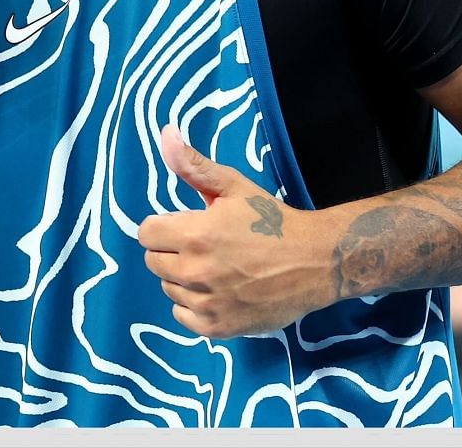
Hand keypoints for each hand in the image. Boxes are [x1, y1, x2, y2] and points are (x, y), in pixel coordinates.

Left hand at [135, 129, 336, 338]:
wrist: (315, 262)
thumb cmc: (272, 221)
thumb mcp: (234, 186)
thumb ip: (193, 165)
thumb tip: (165, 133)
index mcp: (195, 235)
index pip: (146, 234)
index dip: (164, 227)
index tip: (185, 226)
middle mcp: (196, 272)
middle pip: (154, 262)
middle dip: (172, 251)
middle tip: (205, 247)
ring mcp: (207, 303)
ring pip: (169, 289)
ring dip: (184, 279)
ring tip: (216, 269)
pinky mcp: (218, 327)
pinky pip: (184, 316)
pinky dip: (195, 306)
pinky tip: (218, 292)